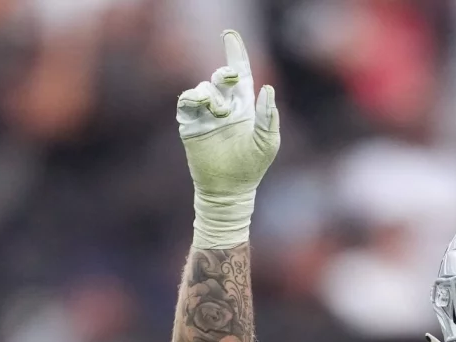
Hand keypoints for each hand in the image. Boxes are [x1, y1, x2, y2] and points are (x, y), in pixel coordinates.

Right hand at [177, 30, 279, 248]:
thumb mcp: (267, 143)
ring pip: (204, 87)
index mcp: (244, 108)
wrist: (228, 191)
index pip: (240, 75)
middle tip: (231, 79)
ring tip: (220, 112)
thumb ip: (269, 117)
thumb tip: (267, 88)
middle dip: (225, 73)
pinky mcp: (190, 124)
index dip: (235, 55)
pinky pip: (187, 100)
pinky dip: (194, 97)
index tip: (230, 36)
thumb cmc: (251, 169)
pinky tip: (206, 106)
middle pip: (221, 77)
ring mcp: (206, 115)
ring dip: (213, 93)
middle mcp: (224, 107)